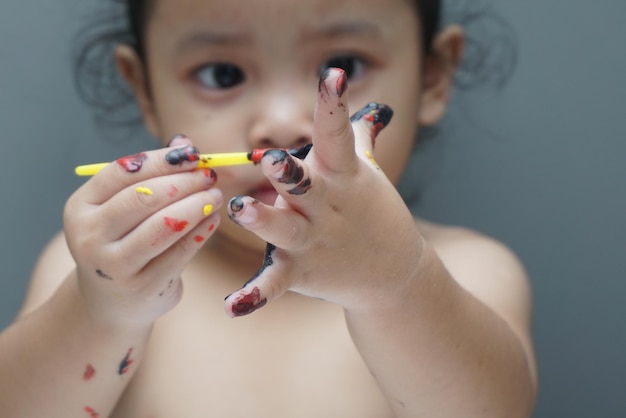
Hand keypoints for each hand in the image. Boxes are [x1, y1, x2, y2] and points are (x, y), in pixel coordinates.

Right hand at [64, 136, 222, 325]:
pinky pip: (180, 252)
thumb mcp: (123, 208)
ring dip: (197, 206)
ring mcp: (114, 266)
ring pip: (164, 225)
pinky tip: (213, 219)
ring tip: (214, 196)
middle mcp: (90, 236)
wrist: (111, 301)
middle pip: (144, 197)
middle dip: (184, 182)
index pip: (122, 172)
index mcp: (80, 207)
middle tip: (209, 175)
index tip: (192, 153)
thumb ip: (150, 176)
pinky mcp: (143, 286)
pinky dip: (201, 231)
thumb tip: (184, 142)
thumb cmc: (122, 241)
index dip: (161, 160)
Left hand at [225, 68, 423, 316]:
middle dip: (289, 173)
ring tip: (243, 211)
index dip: (334, 106)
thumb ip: (359, 139)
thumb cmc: (374, 213)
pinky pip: (274, 283)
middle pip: (305, 185)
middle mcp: (326, 206)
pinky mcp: (300, 271)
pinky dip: (255, 294)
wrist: (393, 274)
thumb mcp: (368, 174)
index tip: (333, 76)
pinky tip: (232, 305)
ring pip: (284, 229)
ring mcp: (313, 240)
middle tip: (273, 160)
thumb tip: (374, 110)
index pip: (337, 135)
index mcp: (342, 176)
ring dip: (263, 221)